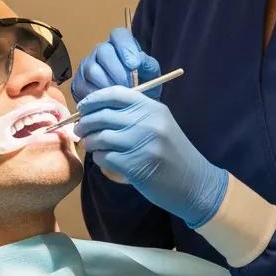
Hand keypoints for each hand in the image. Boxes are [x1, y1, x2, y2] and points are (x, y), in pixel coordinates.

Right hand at [71, 26, 161, 101]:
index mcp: (120, 43)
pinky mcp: (79, 82)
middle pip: (103, 51)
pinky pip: (84, 87)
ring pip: (92, 70)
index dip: (125, 47)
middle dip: (117, 70)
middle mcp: (101, 50)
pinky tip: (108, 102)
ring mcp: (87, 65)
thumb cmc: (141, 86)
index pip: (119, 34)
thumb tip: (140, 60)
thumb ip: (148, 65)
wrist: (128, 107)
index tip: (134, 65)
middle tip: (129, 86)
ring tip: (120, 96)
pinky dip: (97, 96)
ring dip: (107, 84)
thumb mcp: (150, 76)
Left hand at [75, 86, 227, 228]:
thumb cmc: (174, 152)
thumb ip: (135, 114)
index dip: (94, 99)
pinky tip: (103, 159)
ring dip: (90, 141)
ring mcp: (142, 144)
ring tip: (89, 144)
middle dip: (85, 122)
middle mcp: (148, 122)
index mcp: (153, 107)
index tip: (83, 107)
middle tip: (80, 129)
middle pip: (103, 115)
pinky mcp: (135, 166)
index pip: (115, 94)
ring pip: (100, 137)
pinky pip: (104, 158)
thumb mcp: (160, 124)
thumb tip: (97, 111)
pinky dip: (99, 158)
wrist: (195, 182)